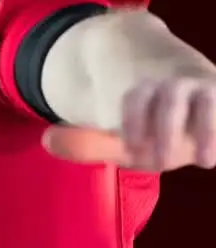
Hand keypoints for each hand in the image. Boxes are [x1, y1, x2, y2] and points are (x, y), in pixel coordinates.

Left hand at [42, 74, 215, 171]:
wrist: (198, 105)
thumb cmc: (156, 131)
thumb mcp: (125, 142)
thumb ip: (90, 143)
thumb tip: (47, 139)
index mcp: (147, 91)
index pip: (135, 98)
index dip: (131, 121)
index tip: (131, 147)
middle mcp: (180, 87)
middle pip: (171, 97)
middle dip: (167, 128)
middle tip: (161, 161)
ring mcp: (211, 93)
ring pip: (210, 101)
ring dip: (210, 129)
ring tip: (207, 161)